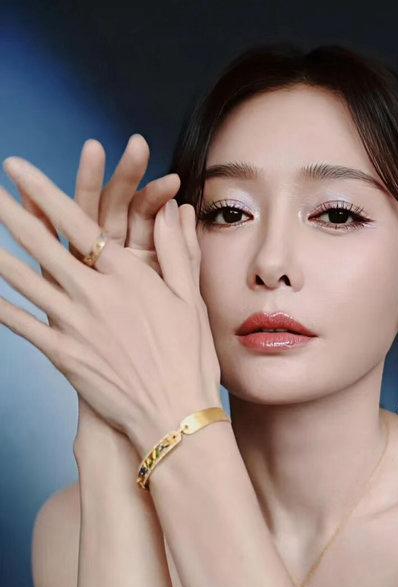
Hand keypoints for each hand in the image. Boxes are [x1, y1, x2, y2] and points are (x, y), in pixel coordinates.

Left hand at [0, 152, 221, 457]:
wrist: (175, 415)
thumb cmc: (189, 359)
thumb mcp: (189, 300)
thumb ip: (175, 250)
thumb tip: (173, 210)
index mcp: (128, 275)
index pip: (77, 222)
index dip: (42, 191)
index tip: (17, 168)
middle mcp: (96, 294)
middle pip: (41, 244)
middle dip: (8, 212)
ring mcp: (75, 325)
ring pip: (24, 280)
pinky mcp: (64, 355)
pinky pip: (22, 325)